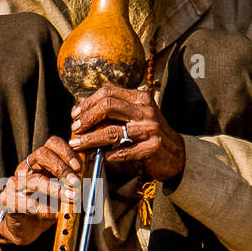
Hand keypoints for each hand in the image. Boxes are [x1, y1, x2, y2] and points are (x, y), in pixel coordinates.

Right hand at [0, 135, 82, 247]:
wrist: (24, 227)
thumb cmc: (46, 207)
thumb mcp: (62, 193)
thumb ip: (74, 184)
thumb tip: (93, 179)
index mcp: (41, 162)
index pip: (51, 144)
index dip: (66, 152)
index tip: (78, 166)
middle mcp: (27, 168)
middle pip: (41, 155)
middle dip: (61, 168)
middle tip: (75, 183)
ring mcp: (15, 184)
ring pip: (33, 179)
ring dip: (54, 189)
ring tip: (70, 198)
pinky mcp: (8, 201)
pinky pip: (20, 200)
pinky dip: (36, 207)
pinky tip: (48, 213)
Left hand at [69, 85, 185, 182]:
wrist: (176, 154)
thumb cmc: (149, 133)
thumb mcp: (136, 115)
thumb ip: (114, 111)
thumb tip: (81, 108)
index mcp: (140, 98)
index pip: (108, 92)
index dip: (88, 103)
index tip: (75, 114)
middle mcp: (146, 110)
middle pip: (108, 106)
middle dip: (87, 118)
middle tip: (75, 128)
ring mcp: (150, 129)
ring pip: (111, 131)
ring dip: (90, 139)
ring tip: (77, 144)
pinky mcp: (151, 148)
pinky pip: (122, 153)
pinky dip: (107, 155)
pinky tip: (99, 157)